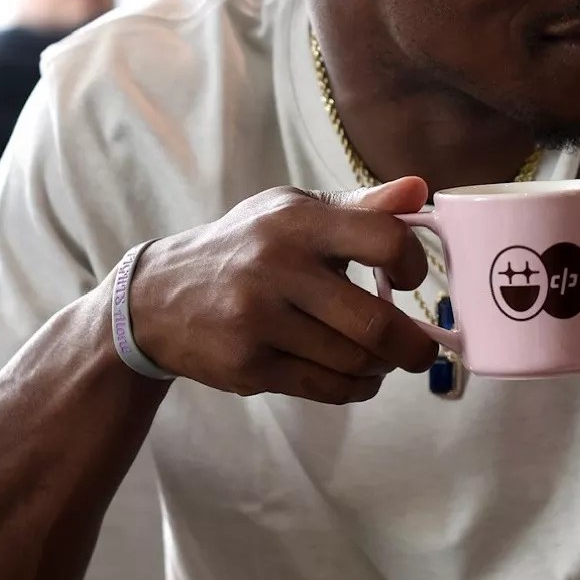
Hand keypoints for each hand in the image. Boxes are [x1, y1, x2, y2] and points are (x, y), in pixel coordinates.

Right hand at [128, 177, 438, 402]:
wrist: (157, 297)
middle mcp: (277, 269)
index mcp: (297, 222)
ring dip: (383, 367)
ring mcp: (259, 322)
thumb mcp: (292, 211)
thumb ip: (359, 206)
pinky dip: (357, 387)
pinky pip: (327, 388)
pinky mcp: (249, 367)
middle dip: (414, 344)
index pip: (384, 239)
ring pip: (355, 362)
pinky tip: (358, 376)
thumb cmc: (244, 248)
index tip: (411, 280)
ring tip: (383, 357)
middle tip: (422, 347)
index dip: (414, 264)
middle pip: (376, 324)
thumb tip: (419, 190)